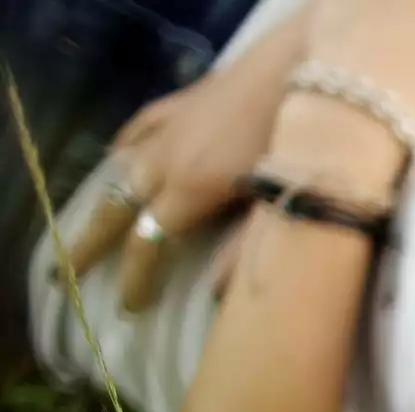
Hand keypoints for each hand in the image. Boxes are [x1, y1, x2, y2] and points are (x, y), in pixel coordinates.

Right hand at [66, 28, 302, 311]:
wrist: (316, 71)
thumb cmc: (304, 142)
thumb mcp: (280, 204)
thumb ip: (248, 251)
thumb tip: (216, 293)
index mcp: (191, 189)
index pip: (147, 243)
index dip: (136, 278)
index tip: (130, 308)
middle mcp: (168, 158)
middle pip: (116, 205)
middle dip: (90, 243)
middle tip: (69, 273)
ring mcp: (172, 125)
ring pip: (121, 166)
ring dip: (104, 198)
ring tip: (90, 225)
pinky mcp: (183, 102)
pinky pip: (140, 127)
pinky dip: (124, 147)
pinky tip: (117, 154)